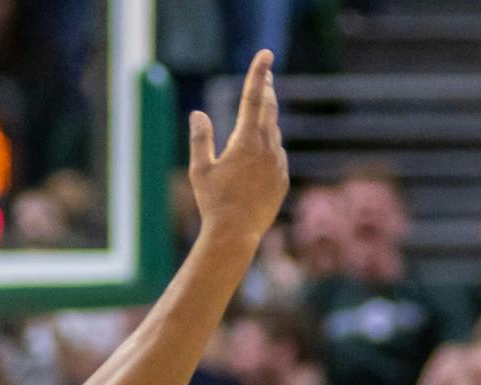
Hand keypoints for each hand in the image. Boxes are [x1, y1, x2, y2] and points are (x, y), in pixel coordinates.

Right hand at [188, 51, 288, 246]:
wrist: (236, 234)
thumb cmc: (213, 202)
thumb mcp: (200, 169)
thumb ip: (201, 139)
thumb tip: (198, 114)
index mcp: (246, 140)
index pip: (253, 97)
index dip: (258, 73)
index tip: (266, 54)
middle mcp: (267, 147)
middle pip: (269, 108)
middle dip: (267, 89)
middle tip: (267, 74)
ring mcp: (278, 163)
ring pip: (273, 133)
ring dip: (265, 122)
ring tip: (257, 116)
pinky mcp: (282, 178)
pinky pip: (276, 155)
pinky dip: (268, 149)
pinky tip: (257, 157)